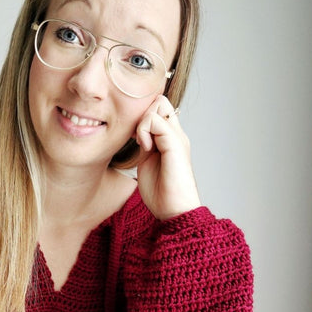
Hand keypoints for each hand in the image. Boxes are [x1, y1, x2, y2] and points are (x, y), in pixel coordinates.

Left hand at [134, 95, 200, 220]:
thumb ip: (145, 145)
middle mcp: (177, 134)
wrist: (174, 211)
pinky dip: (144, 130)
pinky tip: (144, 147)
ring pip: (158, 105)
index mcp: (171, 139)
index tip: (134, 136)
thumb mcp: (147, 162)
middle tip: (136, 137)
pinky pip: (156, 120)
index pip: (159, 108)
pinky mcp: (175, 144)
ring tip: (141, 144)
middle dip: (142, 113)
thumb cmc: (161, 193)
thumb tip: (136, 133)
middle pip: (160, 101)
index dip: (142, 116)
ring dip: (142, 121)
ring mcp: (178, 137)